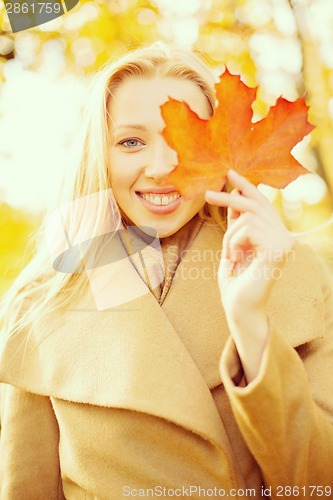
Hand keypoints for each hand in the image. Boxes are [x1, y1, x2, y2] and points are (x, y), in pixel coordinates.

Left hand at [205, 169, 294, 381]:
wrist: (239, 308)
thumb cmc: (235, 281)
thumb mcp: (233, 245)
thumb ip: (237, 223)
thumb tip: (234, 197)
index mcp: (275, 234)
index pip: (262, 203)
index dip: (246, 187)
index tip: (230, 172)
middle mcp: (285, 236)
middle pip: (255, 204)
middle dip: (229, 196)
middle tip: (207, 193)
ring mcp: (284, 242)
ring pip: (247, 217)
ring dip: (229, 235)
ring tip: (230, 255)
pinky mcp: (277, 248)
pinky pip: (246, 229)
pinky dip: (233, 243)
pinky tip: (236, 260)